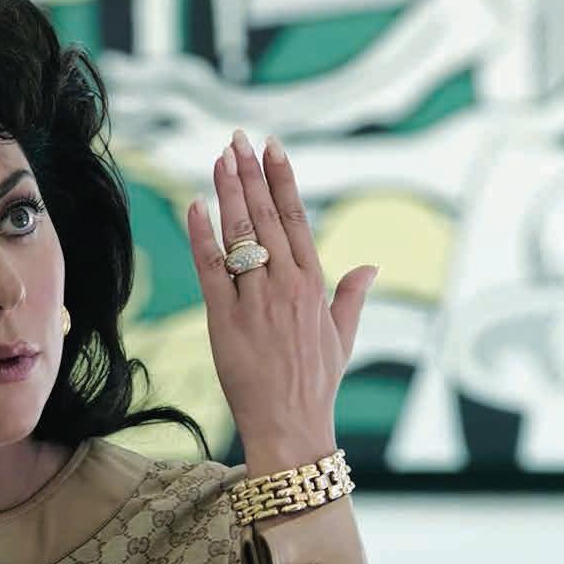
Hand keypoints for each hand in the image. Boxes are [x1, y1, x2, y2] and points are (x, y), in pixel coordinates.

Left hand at [185, 130, 377, 466]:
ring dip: (228, 193)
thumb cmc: (316, 383)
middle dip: (251, 174)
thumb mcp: (342, 338)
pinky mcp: (225, 321)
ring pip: (239, 236)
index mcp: (313, 285)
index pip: (297, 219)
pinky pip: (211, 271)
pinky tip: (194, 207)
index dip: (283, 180)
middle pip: (266, 217)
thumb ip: (351, 297)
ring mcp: (256, 302)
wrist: (291, 425)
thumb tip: (369, 266)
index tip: (273, 148)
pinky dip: (202, 237)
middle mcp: (286, 286)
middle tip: (237, 138)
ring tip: (219, 158)